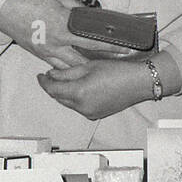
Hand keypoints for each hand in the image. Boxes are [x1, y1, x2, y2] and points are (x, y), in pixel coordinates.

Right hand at [0, 0, 124, 68]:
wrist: (4, 8)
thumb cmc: (31, 0)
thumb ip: (77, 8)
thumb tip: (93, 14)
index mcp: (63, 28)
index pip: (94, 41)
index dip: (111, 47)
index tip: (124, 49)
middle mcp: (56, 44)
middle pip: (84, 61)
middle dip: (100, 63)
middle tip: (113, 61)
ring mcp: (47, 52)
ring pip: (70, 67)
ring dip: (84, 67)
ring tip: (98, 65)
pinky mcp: (38, 54)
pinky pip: (56, 66)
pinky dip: (68, 67)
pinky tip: (76, 66)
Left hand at [36, 56, 159, 120]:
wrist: (140, 82)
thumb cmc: (120, 72)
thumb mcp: (89, 66)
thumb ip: (67, 72)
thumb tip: (52, 75)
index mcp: (78, 93)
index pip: (52, 89)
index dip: (44, 82)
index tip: (41, 76)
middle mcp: (82, 106)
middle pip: (59, 98)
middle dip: (54, 87)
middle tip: (51, 76)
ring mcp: (89, 112)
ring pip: (69, 103)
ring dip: (65, 93)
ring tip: (68, 80)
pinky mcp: (96, 114)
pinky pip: (80, 107)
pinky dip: (76, 99)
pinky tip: (80, 89)